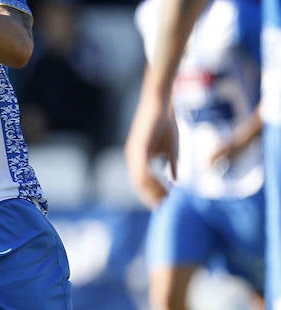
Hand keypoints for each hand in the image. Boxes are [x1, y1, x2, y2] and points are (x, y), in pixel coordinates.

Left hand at [124, 91, 175, 208]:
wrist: (160, 102)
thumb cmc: (166, 122)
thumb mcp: (171, 148)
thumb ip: (171, 164)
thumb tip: (175, 180)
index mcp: (139, 159)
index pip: (142, 182)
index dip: (152, 194)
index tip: (164, 204)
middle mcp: (133, 158)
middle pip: (139, 185)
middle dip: (151, 197)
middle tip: (164, 207)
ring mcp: (134, 153)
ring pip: (140, 180)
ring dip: (152, 192)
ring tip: (165, 201)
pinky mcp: (138, 148)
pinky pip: (143, 170)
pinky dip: (152, 181)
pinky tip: (162, 188)